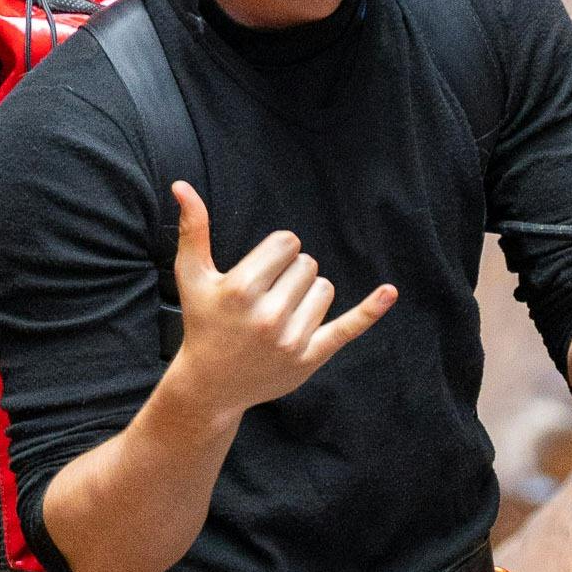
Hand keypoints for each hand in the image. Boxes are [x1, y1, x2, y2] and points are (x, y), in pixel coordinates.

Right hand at [167, 180, 395, 423]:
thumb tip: (183, 185)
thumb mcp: (192, 277)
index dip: (276, 252)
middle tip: (266, 298)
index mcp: (241, 290)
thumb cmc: (203, 323)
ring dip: (308, 294)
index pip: (286, 243)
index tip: (261, 271)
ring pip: (325, 289)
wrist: (211, 385)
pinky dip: (370, 310)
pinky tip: (389, 292)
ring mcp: (291, 340)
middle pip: (307, 264)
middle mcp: (267, 315)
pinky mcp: (309, 357)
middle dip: (290, 274)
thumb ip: (192, 230)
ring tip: (281, 313)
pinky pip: (347, 327)